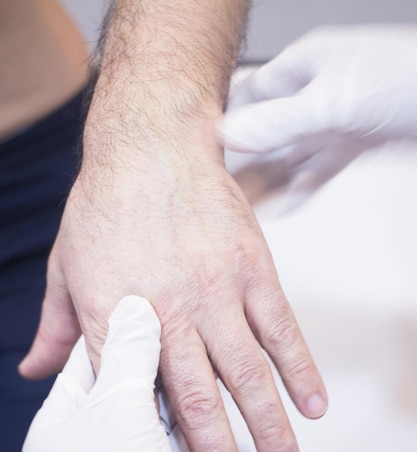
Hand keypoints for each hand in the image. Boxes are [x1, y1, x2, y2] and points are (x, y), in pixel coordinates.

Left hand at [19, 133, 326, 451]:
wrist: (152, 145)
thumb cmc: (104, 208)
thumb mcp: (65, 268)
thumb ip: (56, 328)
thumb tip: (33, 374)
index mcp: (116, 320)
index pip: (136, 400)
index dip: (153, 448)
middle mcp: (169, 314)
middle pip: (197, 402)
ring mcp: (217, 293)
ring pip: (246, 374)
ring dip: (268, 428)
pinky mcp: (253, 271)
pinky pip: (281, 330)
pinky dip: (298, 370)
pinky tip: (312, 405)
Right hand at [220, 25, 416, 209]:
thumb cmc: (409, 82)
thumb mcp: (335, 102)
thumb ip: (282, 122)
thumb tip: (230, 135)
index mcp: (302, 68)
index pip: (248, 98)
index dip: (225, 129)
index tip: (205, 160)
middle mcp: (314, 93)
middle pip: (266, 132)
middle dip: (246, 164)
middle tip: (226, 197)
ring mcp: (334, 119)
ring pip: (290, 155)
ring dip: (271, 182)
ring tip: (249, 209)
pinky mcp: (352, 142)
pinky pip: (318, 169)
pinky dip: (303, 188)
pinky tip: (286, 205)